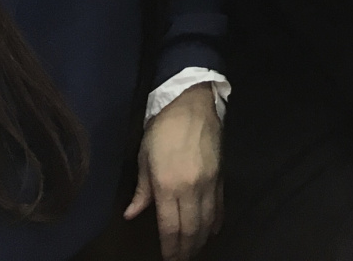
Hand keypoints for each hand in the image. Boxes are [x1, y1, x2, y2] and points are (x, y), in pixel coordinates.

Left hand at [125, 83, 221, 260]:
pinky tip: (212, 231)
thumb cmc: (162, 130)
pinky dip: (216, 221)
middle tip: (182, 259)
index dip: (170, 248)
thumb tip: (131, 214)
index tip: (168, 259)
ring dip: (201, 239)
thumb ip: (141, 190)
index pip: (171, 227)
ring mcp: (209, 183)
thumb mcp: (144, 159)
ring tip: (195, 250)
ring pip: (208, 221)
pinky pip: (220, 206)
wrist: (191, 105)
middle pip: (191, 228)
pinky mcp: (221, 176)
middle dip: (186, 249)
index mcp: (168, 186)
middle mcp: (191, 189)